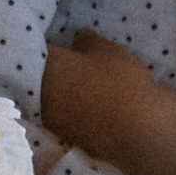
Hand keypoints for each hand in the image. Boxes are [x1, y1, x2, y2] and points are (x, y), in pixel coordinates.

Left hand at [40, 29, 169, 171]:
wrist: (139, 131)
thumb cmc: (121, 82)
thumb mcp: (108, 50)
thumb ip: (87, 40)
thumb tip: (76, 37)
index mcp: (47, 66)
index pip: (36, 50)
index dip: (46, 46)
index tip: (59, 45)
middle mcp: (40, 92)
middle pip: (38, 77)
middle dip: (50, 70)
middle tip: (70, 65)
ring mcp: (49, 118)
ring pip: (47, 98)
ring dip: (58, 92)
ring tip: (79, 86)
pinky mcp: (63, 136)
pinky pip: (60, 117)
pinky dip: (68, 111)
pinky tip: (85, 107)